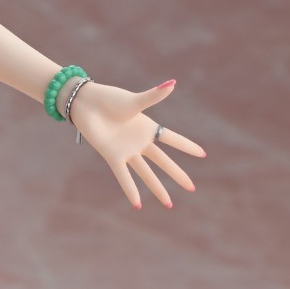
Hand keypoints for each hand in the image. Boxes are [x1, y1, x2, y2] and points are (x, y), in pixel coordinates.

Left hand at [68, 78, 205, 208]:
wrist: (87, 105)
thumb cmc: (110, 99)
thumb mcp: (135, 100)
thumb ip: (154, 96)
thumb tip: (173, 83)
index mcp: (148, 127)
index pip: (173, 139)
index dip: (187, 147)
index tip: (202, 154)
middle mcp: (140, 142)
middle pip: (164, 162)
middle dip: (177, 175)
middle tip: (191, 188)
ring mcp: (127, 151)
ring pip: (146, 174)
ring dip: (157, 188)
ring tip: (168, 204)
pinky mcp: (113, 157)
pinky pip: (124, 177)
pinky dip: (130, 190)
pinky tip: (137, 205)